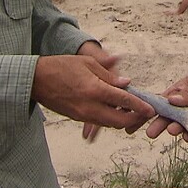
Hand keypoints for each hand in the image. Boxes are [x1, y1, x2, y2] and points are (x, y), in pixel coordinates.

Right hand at [32, 51, 153, 137]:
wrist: (36, 79)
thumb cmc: (62, 66)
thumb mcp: (88, 63)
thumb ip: (109, 75)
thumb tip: (126, 84)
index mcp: (95, 89)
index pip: (124, 101)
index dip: (140, 106)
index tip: (151, 109)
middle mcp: (90, 106)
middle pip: (119, 120)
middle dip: (135, 119)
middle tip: (144, 112)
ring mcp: (83, 114)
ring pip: (110, 124)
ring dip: (123, 120)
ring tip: (132, 111)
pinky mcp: (77, 118)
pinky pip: (99, 122)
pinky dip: (110, 119)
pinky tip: (115, 111)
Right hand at [142, 70, 187, 140]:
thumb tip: (172, 100)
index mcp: (178, 94)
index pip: (160, 102)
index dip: (149, 108)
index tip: (138, 114)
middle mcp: (182, 108)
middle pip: (166, 118)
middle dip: (158, 125)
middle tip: (150, 133)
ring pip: (178, 127)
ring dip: (174, 129)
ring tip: (172, 130)